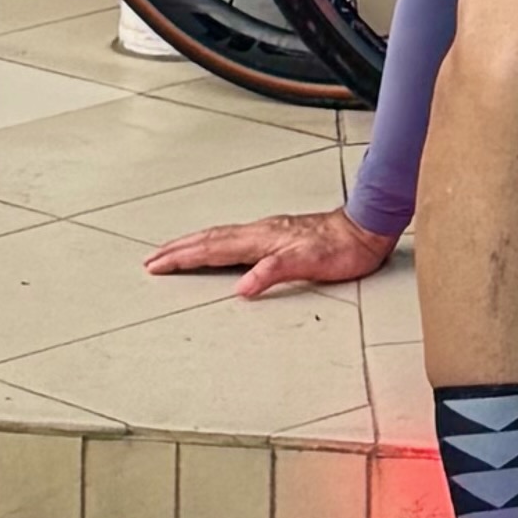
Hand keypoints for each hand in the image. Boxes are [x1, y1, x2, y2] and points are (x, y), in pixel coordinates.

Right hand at [147, 206, 396, 297]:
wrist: (365, 229)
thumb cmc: (341, 248)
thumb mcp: (309, 263)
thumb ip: (273, 272)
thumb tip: (241, 288)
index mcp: (261, 239)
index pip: (212, 248)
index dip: (183, 258)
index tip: (157, 265)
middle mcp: (260, 232)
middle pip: (210, 239)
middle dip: (178, 249)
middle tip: (151, 259)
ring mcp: (268, 232)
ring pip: (220, 236)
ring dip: (193, 244)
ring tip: (173, 251)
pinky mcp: (277, 235)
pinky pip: (234, 238)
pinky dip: (215, 244)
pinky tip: (217, 248)